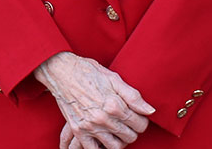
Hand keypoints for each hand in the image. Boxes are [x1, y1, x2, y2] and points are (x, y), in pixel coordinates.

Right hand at [35, 52, 152, 148]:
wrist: (61, 71)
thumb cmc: (88, 71)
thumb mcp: (114, 78)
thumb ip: (134, 96)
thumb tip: (150, 111)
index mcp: (115, 104)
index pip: (140, 124)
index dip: (142, 120)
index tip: (136, 115)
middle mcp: (103, 118)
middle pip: (130, 137)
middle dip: (132, 130)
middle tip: (127, 121)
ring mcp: (90, 126)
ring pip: (115, 146)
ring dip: (120, 140)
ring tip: (117, 130)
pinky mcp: (78, 130)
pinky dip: (101, 148)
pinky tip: (104, 138)